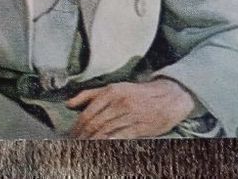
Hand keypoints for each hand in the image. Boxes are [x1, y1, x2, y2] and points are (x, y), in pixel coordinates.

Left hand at [66, 78, 194, 138]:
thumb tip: (68, 104)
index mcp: (110, 92)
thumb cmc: (137, 94)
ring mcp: (130, 115)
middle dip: (82, 137)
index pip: (87, 113)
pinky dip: (108, 144)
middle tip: (73, 145)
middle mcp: (119, 103)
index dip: (77, 127)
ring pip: (105, 132)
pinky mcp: (140, 127)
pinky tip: (100, 148)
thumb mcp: (113, 88)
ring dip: (91, 142)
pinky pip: (120, 137)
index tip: (71, 136)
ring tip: (83, 149)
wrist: (168, 97)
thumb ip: (89, 95)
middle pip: (94, 124)